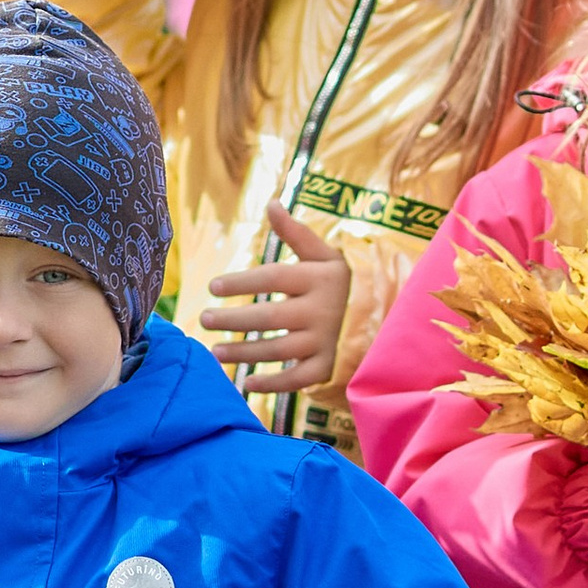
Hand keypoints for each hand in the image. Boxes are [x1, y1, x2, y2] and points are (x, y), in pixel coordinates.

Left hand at [199, 205, 350, 397]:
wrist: (383, 316)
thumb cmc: (340, 282)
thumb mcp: (324, 254)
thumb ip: (295, 233)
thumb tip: (271, 203)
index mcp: (317, 278)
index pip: (274, 277)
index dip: (242, 282)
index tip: (212, 285)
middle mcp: (321, 310)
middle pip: (270, 317)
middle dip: (234, 320)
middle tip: (204, 319)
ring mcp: (325, 341)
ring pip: (278, 349)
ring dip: (244, 353)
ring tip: (214, 351)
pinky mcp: (327, 366)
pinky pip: (298, 379)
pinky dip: (273, 384)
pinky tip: (247, 383)